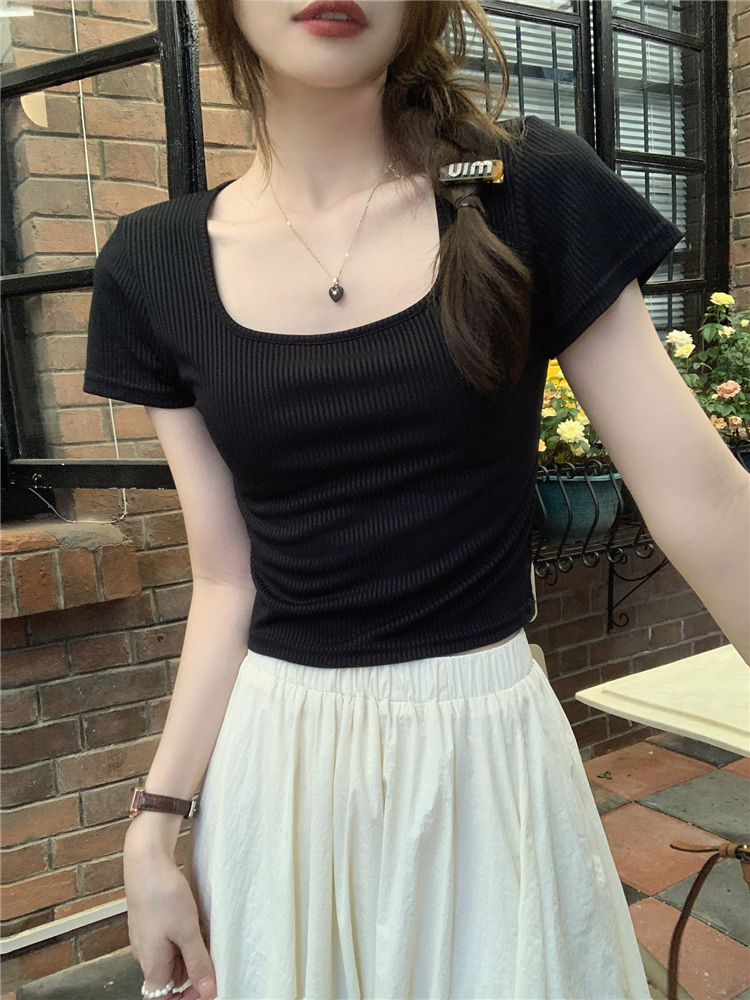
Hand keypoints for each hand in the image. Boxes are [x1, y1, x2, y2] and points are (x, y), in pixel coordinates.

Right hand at [124, 829, 216, 999]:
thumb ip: (198, 963)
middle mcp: (144, 955)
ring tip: (201, 933)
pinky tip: (191, 921)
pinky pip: (165, 940)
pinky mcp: (148, 922)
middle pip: (168, 979)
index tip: (205, 986)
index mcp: (152, 964)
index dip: (184, 999)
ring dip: (186, 953)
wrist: (145, 862)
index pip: (162, 999)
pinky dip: (180, 938)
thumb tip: (208, 992)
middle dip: (190, 973)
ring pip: (168, 958)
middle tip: (209, 954)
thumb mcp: (187, 931)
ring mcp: (144, 938)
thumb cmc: (164, 896)